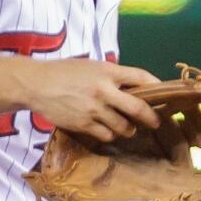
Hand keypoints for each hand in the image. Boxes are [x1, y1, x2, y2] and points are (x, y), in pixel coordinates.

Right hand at [27, 60, 162, 142]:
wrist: (36, 84)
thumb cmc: (64, 72)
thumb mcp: (90, 66)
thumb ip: (111, 75)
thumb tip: (134, 87)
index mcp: (107, 71)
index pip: (141, 77)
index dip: (157, 86)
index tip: (164, 94)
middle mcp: (104, 90)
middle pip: (138, 108)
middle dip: (151, 117)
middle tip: (155, 122)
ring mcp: (94, 109)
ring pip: (123, 126)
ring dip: (129, 128)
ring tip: (128, 128)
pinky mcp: (83, 124)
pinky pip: (106, 134)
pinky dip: (110, 134)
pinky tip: (108, 130)